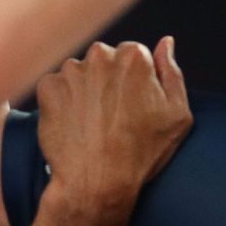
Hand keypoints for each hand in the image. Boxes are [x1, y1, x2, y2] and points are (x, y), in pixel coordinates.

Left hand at [35, 38, 191, 221]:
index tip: (132, 106)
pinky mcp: (48, 88)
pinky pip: (56, 87)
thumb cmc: (141, 153)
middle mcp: (100, 56)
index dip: (134, 82)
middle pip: (104, 60)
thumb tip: (165, 43)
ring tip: (91, 124)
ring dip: (84, 90)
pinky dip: (62, 103)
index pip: (133, 55)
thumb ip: (172, 73)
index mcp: (134, 57)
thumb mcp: (177, 115)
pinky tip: (73, 125)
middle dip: (107, 81)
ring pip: (78, 73)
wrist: (97, 182)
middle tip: (111, 116)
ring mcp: (71, 71)